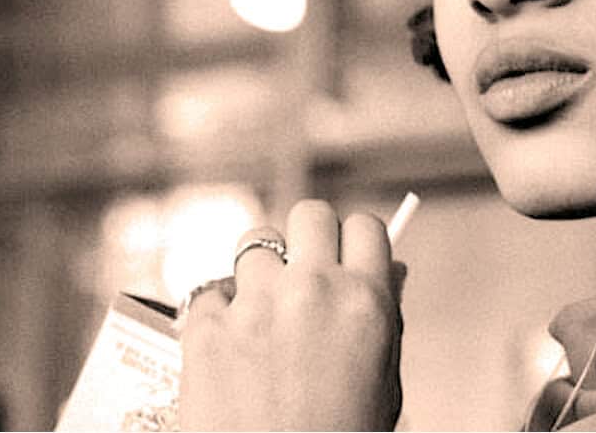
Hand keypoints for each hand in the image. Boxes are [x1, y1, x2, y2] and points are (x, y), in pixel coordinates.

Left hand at [178, 200, 403, 430]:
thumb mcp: (384, 382)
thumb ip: (386, 319)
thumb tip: (391, 269)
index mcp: (366, 303)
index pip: (366, 227)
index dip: (353, 240)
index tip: (342, 255)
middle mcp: (312, 291)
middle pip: (308, 214)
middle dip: (305, 238)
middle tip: (300, 270)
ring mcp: (254, 306)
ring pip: (253, 245)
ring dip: (258, 272)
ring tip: (259, 310)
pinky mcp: (204, 330)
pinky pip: (210, 294)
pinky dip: (218, 314)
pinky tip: (228, 346)